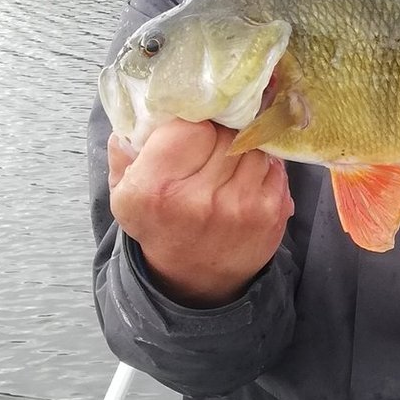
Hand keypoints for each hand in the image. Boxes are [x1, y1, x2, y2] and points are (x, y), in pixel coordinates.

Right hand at [108, 119, 292, 305]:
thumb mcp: (124, 196)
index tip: (190, 133)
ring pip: (253, 146)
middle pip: (225, 134)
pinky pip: (275, 167)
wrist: (194, 281)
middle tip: (210, 147)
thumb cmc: (159, 226)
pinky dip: (263, 166)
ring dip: (243, 148)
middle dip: (219, 133)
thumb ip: (123, 154)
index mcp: (157, 190)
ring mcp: (241, 208)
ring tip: (227, 162)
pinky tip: (246, 178)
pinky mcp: (271, 215)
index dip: (193, 124)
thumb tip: (135, 119)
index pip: (191, 127)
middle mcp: (200, 200)